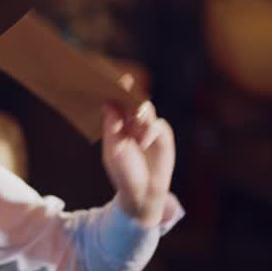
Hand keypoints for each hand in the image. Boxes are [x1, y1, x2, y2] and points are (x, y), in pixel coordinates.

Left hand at [101, 84, 175, 227]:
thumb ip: (112, 126)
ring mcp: (149, 127)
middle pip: (133, 101)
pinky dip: (151, 131)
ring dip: (141, 112)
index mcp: (117, 123)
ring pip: (147, 110)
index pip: (116, 101)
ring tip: (135, 120)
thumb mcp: (113, 149)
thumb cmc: (123, 171)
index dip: (115, 89)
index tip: (112, 78)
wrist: (142, 192)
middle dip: (130, 93)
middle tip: (125, 85)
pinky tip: (144, 141)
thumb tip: (108, 103)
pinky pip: (159, 125)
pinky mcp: (163, 136)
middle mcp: (133, 122)